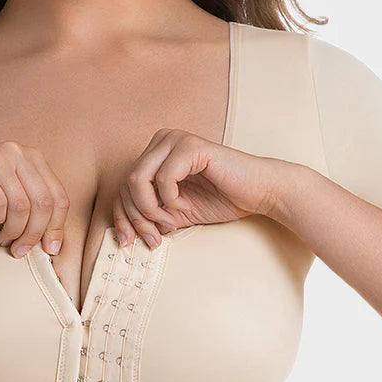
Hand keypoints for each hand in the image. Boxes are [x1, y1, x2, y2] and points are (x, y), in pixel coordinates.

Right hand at [0, 142, 69, 256]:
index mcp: (31, 157)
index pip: (58, 196)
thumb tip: (55, 244)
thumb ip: (35, 213)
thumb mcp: (12, 203)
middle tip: (21, 250)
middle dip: (35, 233)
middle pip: (43, 202)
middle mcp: (16, 151)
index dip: (57, 227)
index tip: (50, 250)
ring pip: (22, 205)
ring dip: (14, 230)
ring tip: (4, 239)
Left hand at [112, 128, 282, 246]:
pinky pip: (163, 178)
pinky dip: (170, 200)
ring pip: (137, 180)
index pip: (122, 186)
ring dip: (151, 210)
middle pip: (126, 184)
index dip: (122, 217)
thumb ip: (150, 215)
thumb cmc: (221, 199)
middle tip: (156, 238)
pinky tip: (184, 206)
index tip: (130, 242)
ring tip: (171, 222)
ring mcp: (175, 139)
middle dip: (137, 218)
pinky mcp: (190, 146)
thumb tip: (123, 234)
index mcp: (155, 153)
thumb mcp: (174, 212)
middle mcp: (161, 140)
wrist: (259, 193)